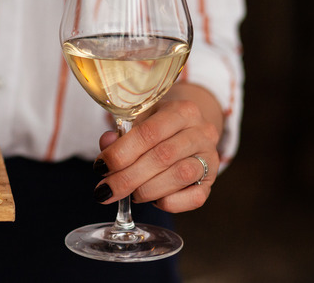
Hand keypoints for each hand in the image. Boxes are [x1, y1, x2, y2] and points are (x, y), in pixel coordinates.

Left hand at [93, 84, 223, 212]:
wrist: (187, 130)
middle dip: (128, 178)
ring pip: (180, 176)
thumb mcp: (137, 121)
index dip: (121, 153)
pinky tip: (154, 199)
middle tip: (106, 190)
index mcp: (180, 110)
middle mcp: (200, 132)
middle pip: (163, 157)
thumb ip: (120, 134)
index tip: (100, 167)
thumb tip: (106, 144)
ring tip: (130, 193)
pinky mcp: (213, 181)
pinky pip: (195, 197)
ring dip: (147, 190)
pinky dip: (170, 203)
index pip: (148, 133)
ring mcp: (210, 156)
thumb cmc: (155, 126)